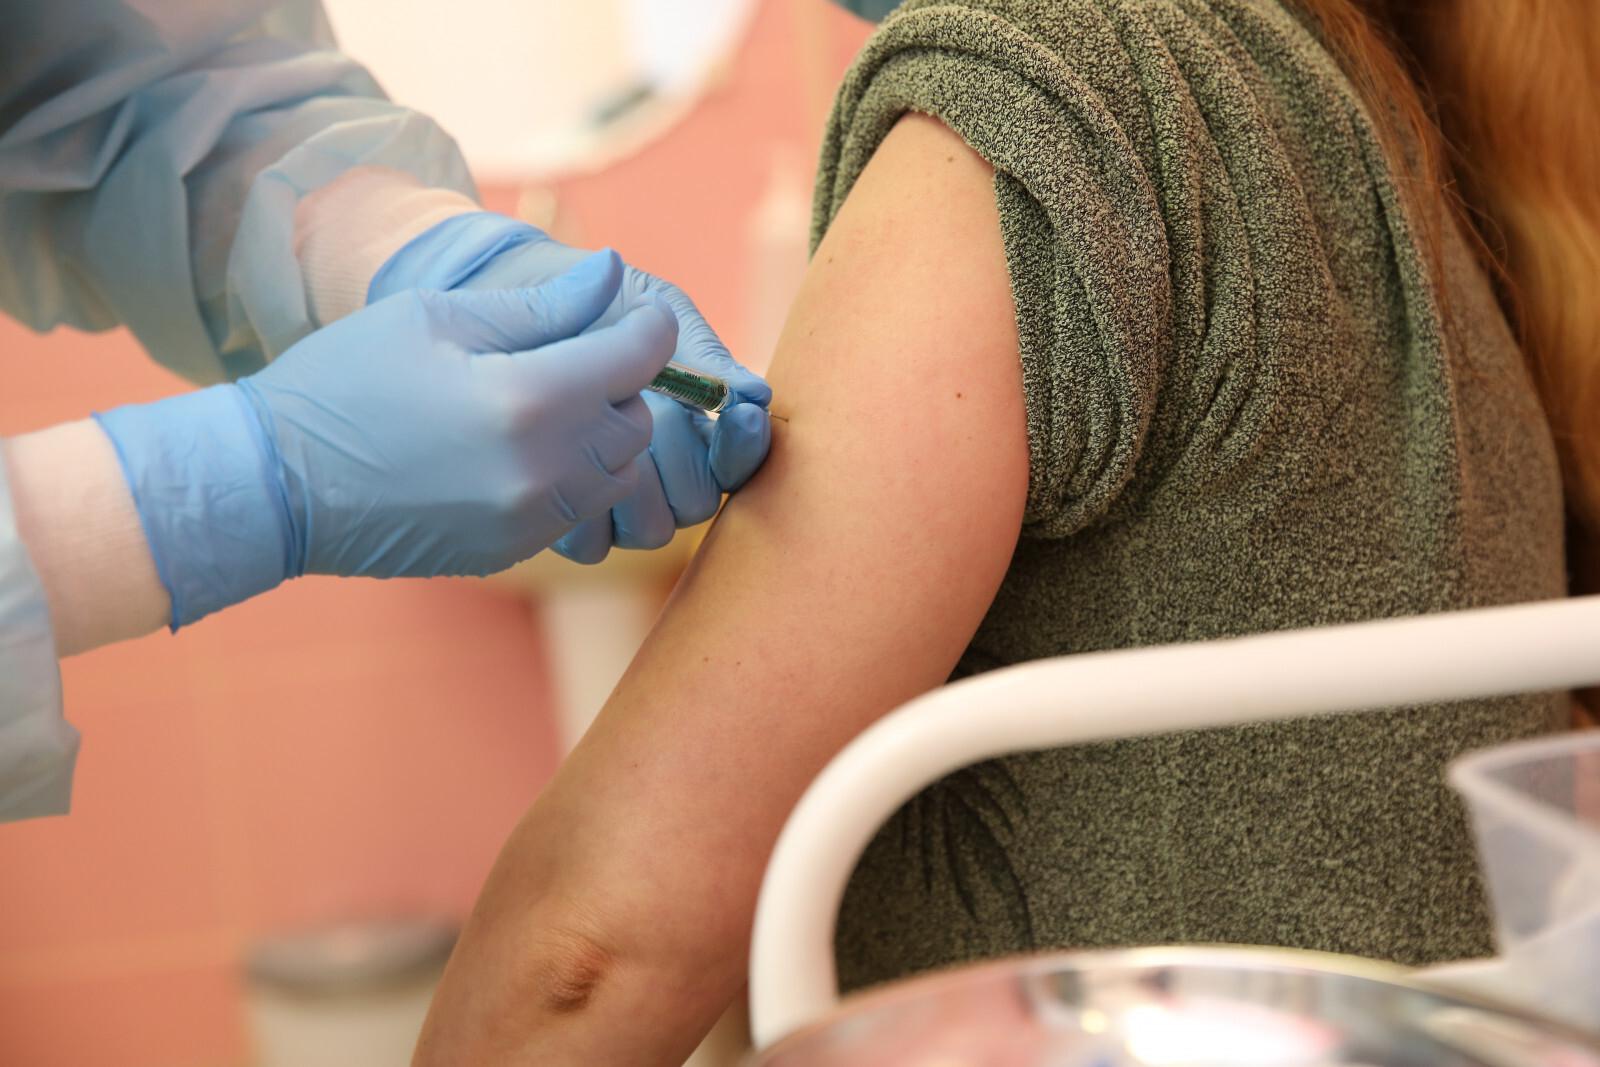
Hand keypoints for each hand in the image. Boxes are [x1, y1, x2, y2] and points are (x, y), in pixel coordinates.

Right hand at [96, 253, 675, 625]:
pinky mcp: (511, 551)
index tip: (643, 313)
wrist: (274, 484)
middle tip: (573, 356)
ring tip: (542, 404)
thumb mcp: (436, 318)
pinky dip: (569, 477)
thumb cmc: (344, 382)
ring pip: (615, 475)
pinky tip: (515, 449)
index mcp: (527, 400)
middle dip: (620, 385)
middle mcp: (543, 471)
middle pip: (634, 423)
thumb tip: (614, 273)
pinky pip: (576, 510)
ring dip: (599, 436)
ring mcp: (529, 521)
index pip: (636, 360)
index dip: (650, 329)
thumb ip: (539, 303)